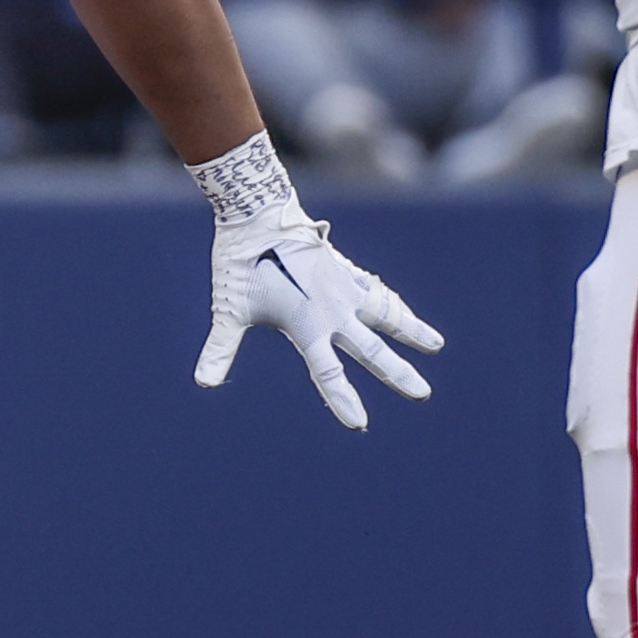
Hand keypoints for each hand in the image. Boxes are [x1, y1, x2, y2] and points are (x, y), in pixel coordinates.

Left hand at [197, 210, 442, 432]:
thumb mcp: (229, 308)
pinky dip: (392, 304)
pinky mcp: (343, 268)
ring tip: (435, 345)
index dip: (342, 401)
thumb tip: (202, 383)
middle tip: (422, 393)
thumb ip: (220, 348)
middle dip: (397, 373)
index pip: (328, 373)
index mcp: (306, 325)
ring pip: (385, 314)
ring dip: (410, 330)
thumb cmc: (241, 262)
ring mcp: (342, 287)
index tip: (359, 424)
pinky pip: (374, 291)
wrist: (258, 212)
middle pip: (370, 349)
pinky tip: (401, 311)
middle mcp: (332, 309)